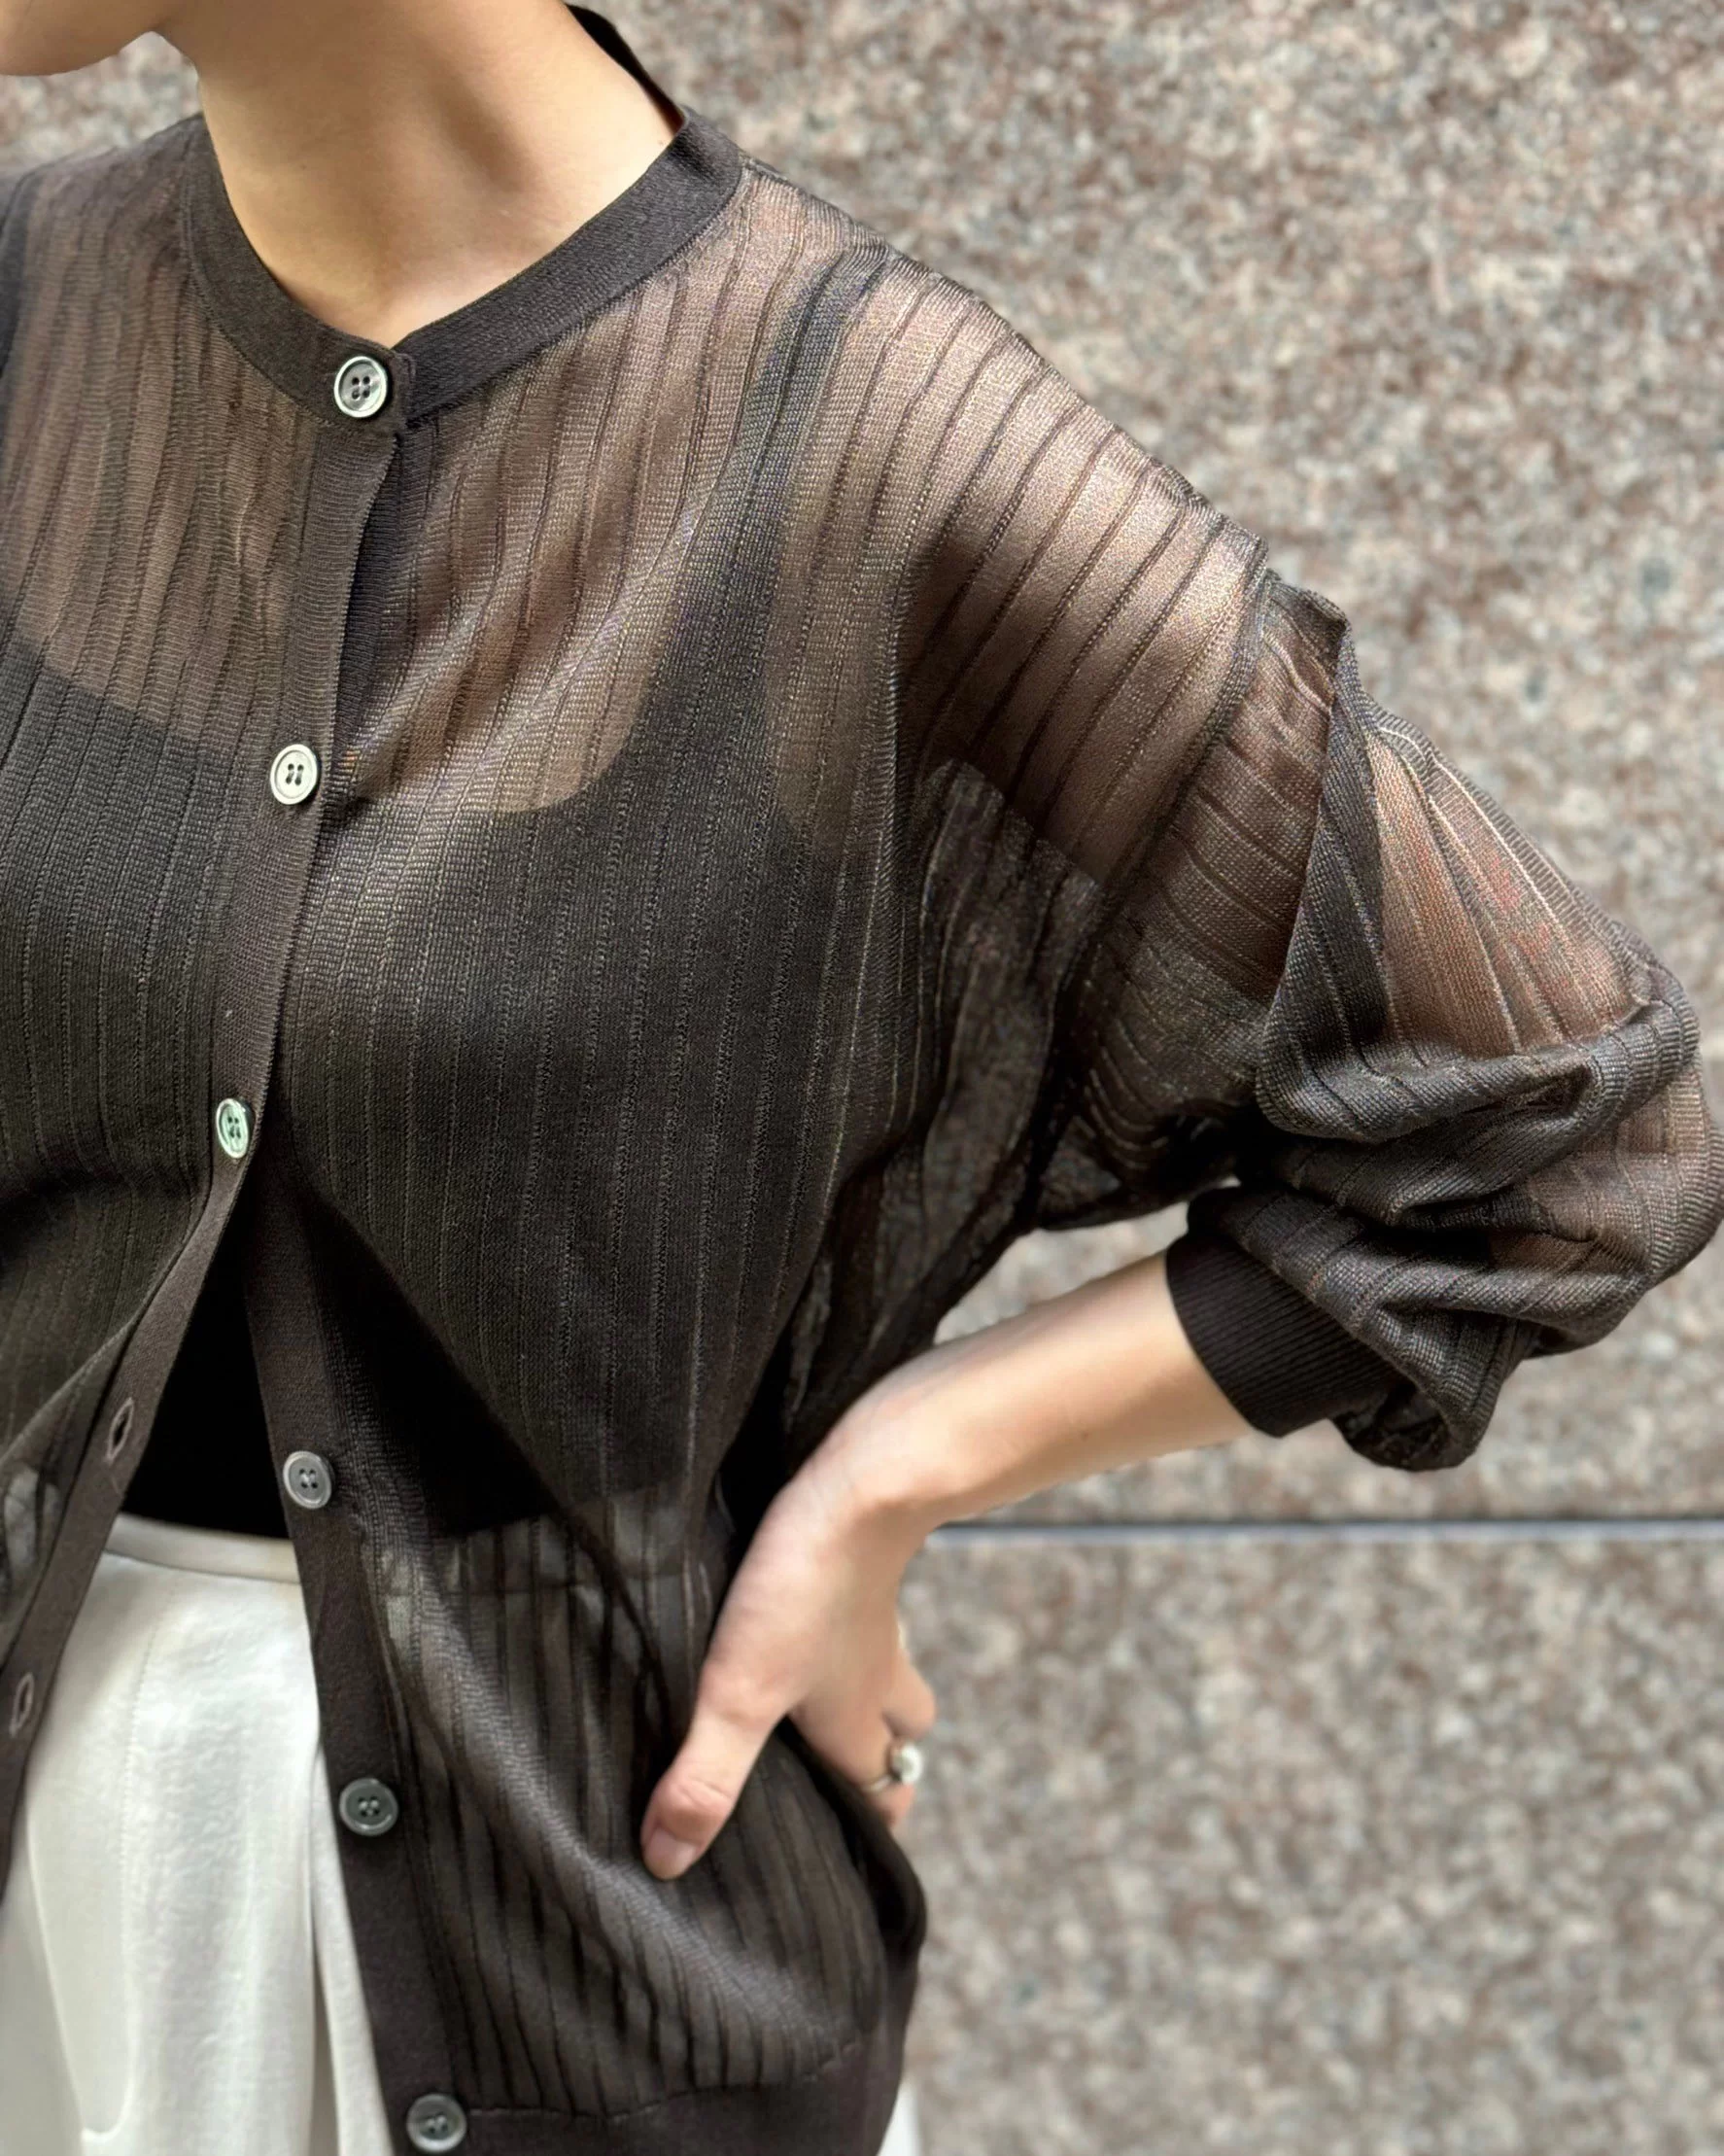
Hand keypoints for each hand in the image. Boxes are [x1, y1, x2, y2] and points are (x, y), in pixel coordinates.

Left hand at [639, 1431, 936, 1879]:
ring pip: (894, 1675)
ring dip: (869, 1693)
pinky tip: (804, 1616)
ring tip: (815, 1697)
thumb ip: (706, 1775)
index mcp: (854, 1723)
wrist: (862, 1486)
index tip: (843, 1851)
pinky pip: (869, 1615)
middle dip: (879, 1762)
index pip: (886, 1796)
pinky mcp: (865, 1570)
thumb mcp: (740, 1693)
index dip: (872, 1825)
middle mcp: (877, 1680)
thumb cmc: (803, 1593)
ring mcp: (877, 1622)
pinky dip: (848, 1629)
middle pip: (902, 1739)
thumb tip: (668, 1864)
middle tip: (831, 1776)